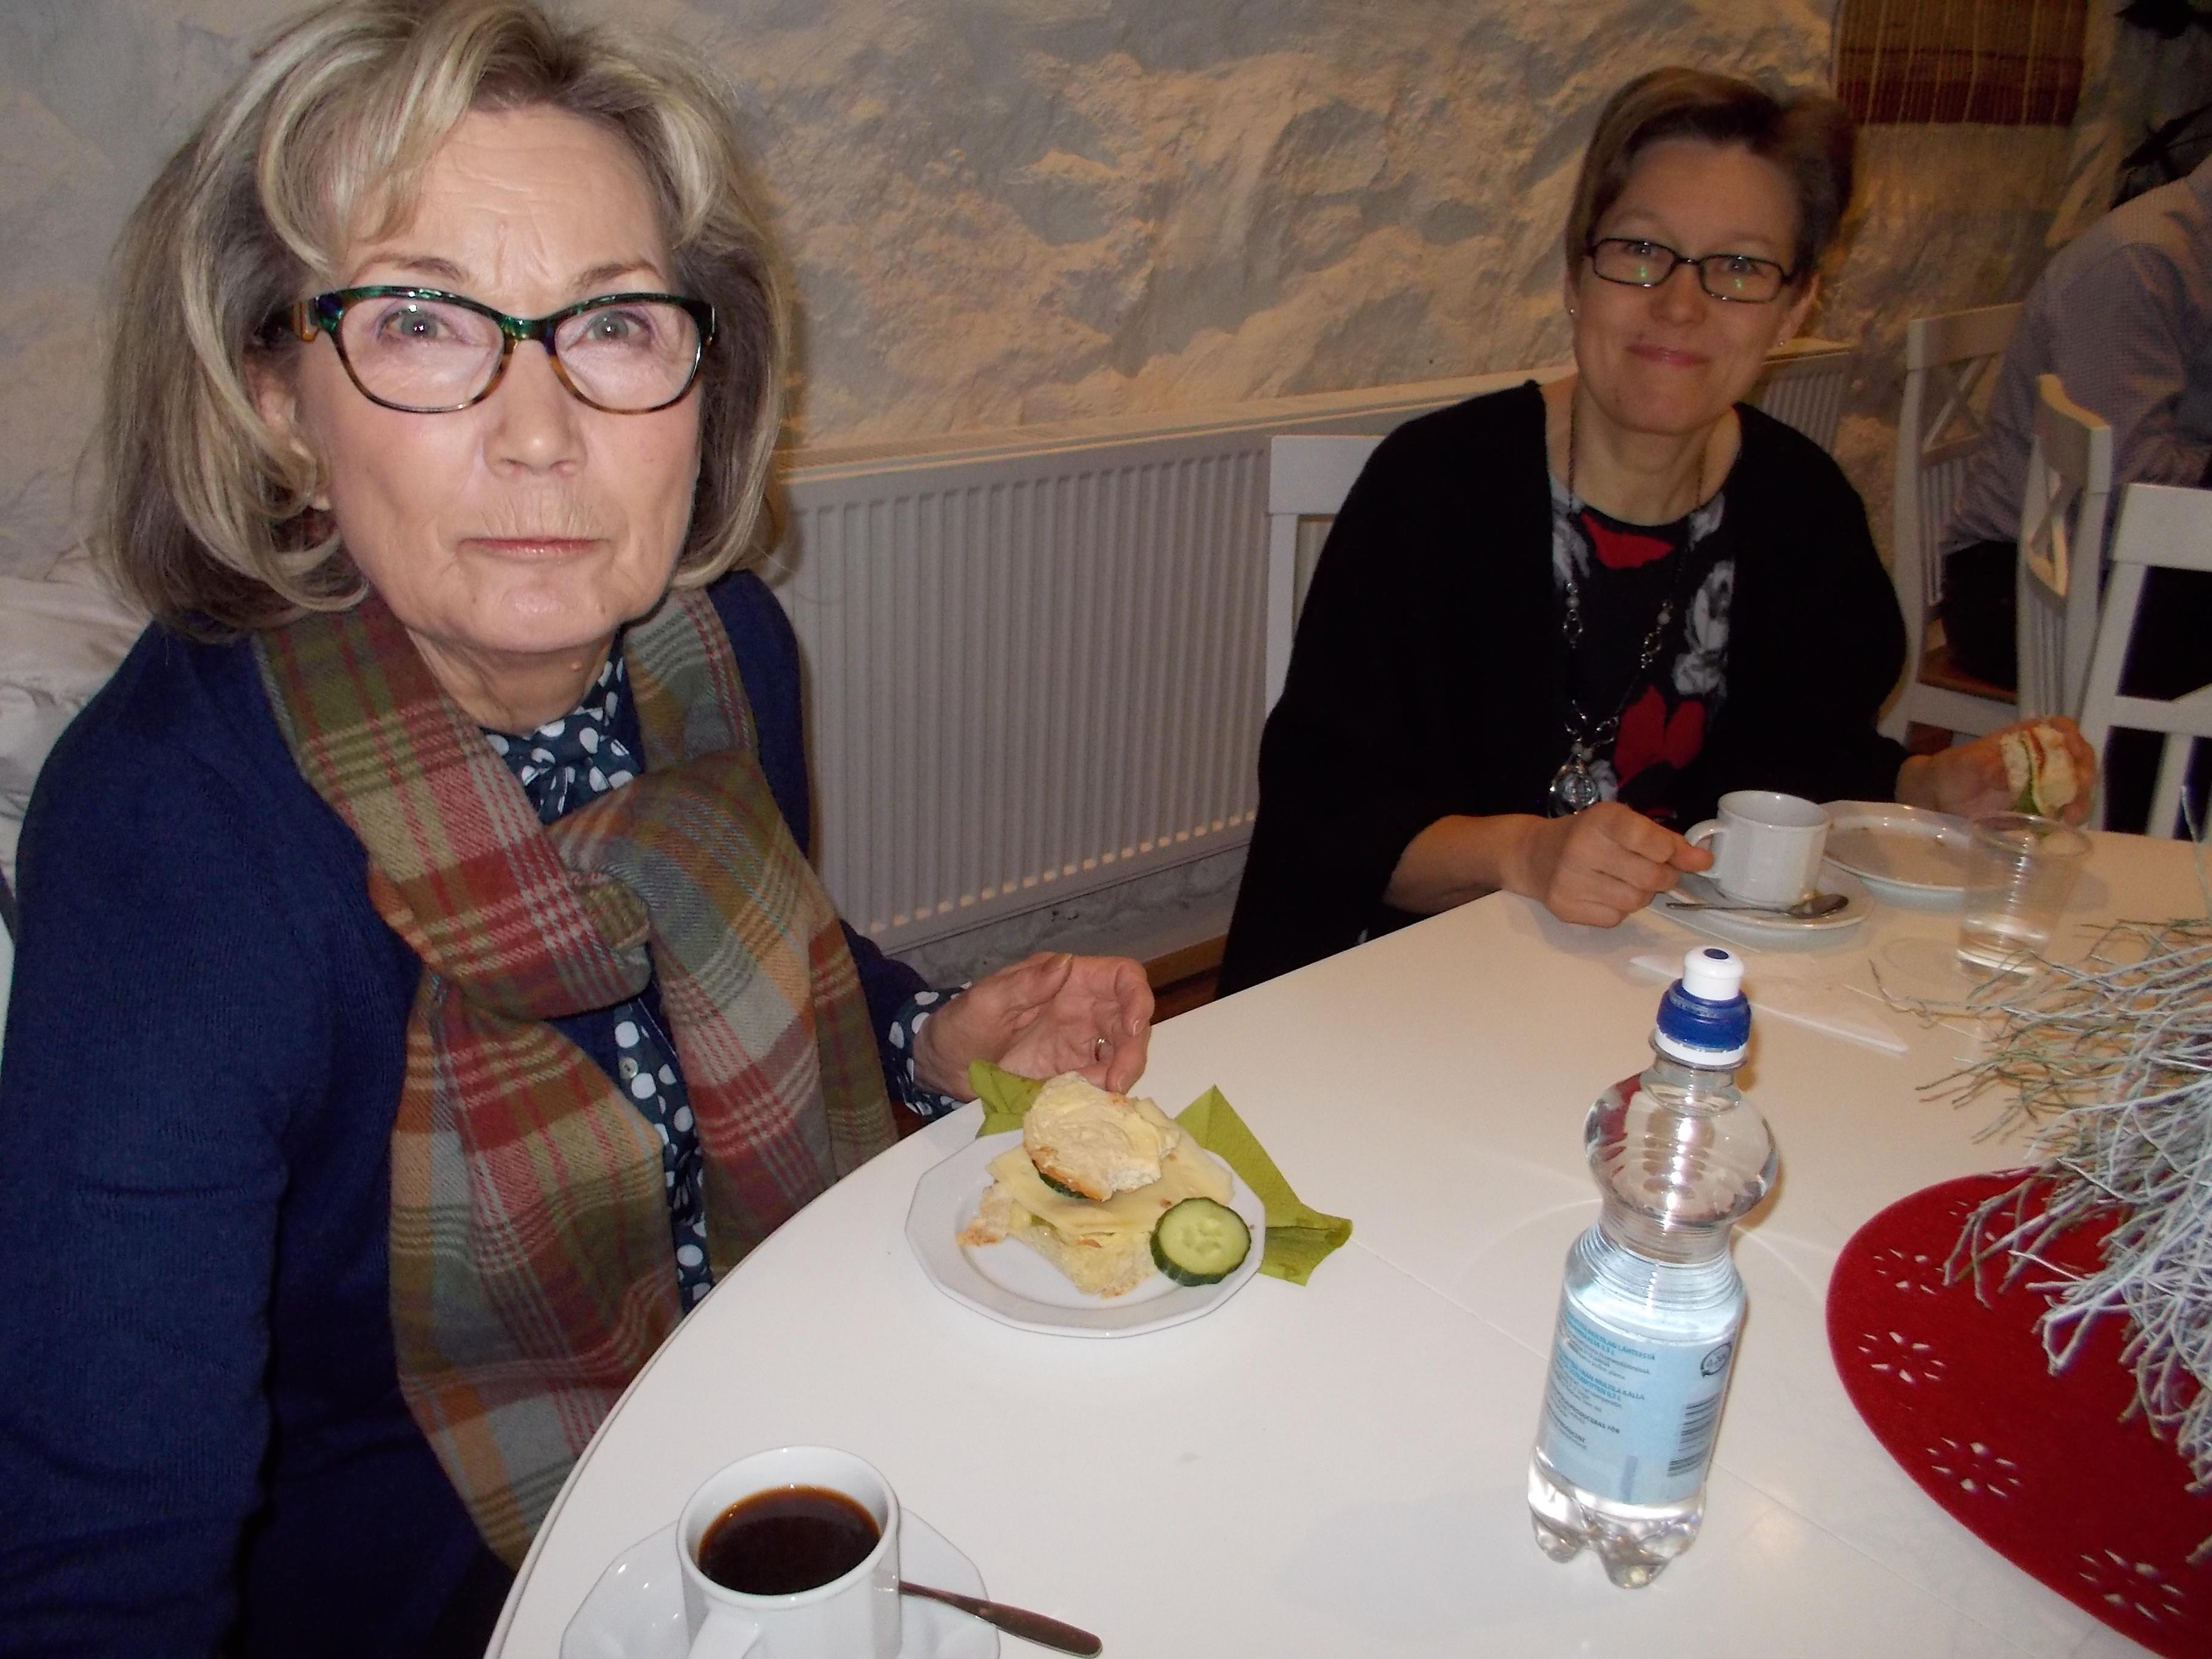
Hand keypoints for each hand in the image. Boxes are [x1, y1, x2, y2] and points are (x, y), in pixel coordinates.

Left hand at [910, 952, 1153, 1098]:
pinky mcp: (1073, 1076)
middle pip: (1132, 1022)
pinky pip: (1102, 1083)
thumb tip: (1066, 964)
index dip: (1137, 997)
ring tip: (1097, 1094)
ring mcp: (1081, 1045)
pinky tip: (1086, 1102)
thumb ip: (1025, 984)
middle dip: (1133, 1050)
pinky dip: (1102, 1093)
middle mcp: (1083, 1011)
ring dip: (1122, 1075)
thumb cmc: (960, 1025)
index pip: (1122, 978)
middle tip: (1117, 1081)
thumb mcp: (985, 1001)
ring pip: (1124, 1055)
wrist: (943, 1069)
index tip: (1133, 1027)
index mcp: (1068, 981)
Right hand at [1503, 802, 1712, 926]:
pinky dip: (1618, 909)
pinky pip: (1614, 918)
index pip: (1652, 841)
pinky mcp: (1565, 908)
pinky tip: (1604, 893)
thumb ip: (1665, 840)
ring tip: (1624, 880)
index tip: (1680, 856)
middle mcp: (1582, 848)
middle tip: (1655, 871)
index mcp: (1601, 820)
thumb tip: (1705, 860)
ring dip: (1640, 894)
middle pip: (1650, 877)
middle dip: (1663, 877)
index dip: (1673, 852)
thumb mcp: (1623, 824)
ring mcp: (1570, 880)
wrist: (1533, 855)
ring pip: (1635, 902)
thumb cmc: (1588, 835)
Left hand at [1895, 717, 2097, 824]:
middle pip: (2077, 758)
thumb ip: (1985, 766)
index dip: (2072, 736)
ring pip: (2075, 786)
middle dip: (2084, 773)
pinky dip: (2066, 817)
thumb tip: (2007, 775)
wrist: (1939, 798)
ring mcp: (2041, 783)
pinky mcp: (2037, 808)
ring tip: (2070, 816)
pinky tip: (2061, 825)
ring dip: (2080, 799)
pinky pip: (2060, 810)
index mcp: (2025, 737)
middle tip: (2079, 791)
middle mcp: (2040, 758)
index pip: (2059, 728)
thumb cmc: (1951, 770)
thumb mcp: (1964, 764)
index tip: (2073, 751)